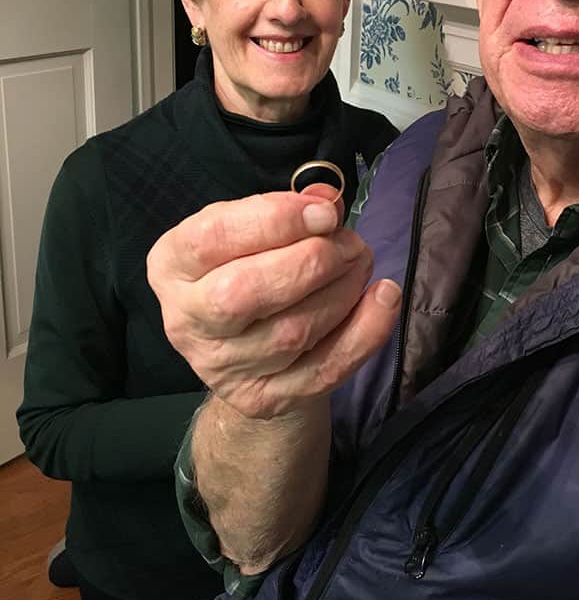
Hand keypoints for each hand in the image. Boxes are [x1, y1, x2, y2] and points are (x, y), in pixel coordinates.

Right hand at [146, 186, 400, 417]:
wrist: (246, 350)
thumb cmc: (247, 268)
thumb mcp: (252, 229)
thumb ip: (284, 209)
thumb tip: (327, 200)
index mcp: (172, 266)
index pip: (213, 238)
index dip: (276, 220)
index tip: (325, 211)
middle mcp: (186, 321)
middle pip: (246, 292)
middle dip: (313, 260)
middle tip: (350, 243)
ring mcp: (224, 368)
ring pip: (293, 331)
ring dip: (343, 290)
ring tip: (360, 263)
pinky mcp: (264, 399)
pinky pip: (325, 369)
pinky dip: (365, 330)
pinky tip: (384, 298)